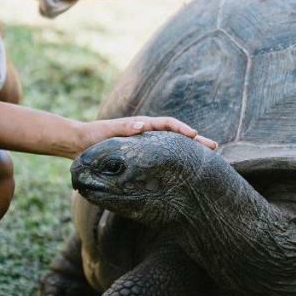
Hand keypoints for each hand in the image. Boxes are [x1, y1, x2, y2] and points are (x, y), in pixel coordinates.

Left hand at [74, 116, 217, 156]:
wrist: (80, 144)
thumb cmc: (94, 136)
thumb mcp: (108, 131)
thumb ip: (124, 129)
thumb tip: (142, 126)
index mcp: (142, 125)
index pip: (168, 124)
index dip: (182, 129)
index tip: (195, 135)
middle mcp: (148, 133)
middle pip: (177, 136)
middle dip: (196, 141)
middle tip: (214, 147)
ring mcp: (147, 145)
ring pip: (174, 147)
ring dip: (190, 151)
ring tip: (207, 160)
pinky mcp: (143, 156)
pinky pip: (164, 157)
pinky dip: (178, 160)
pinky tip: (186, 171)